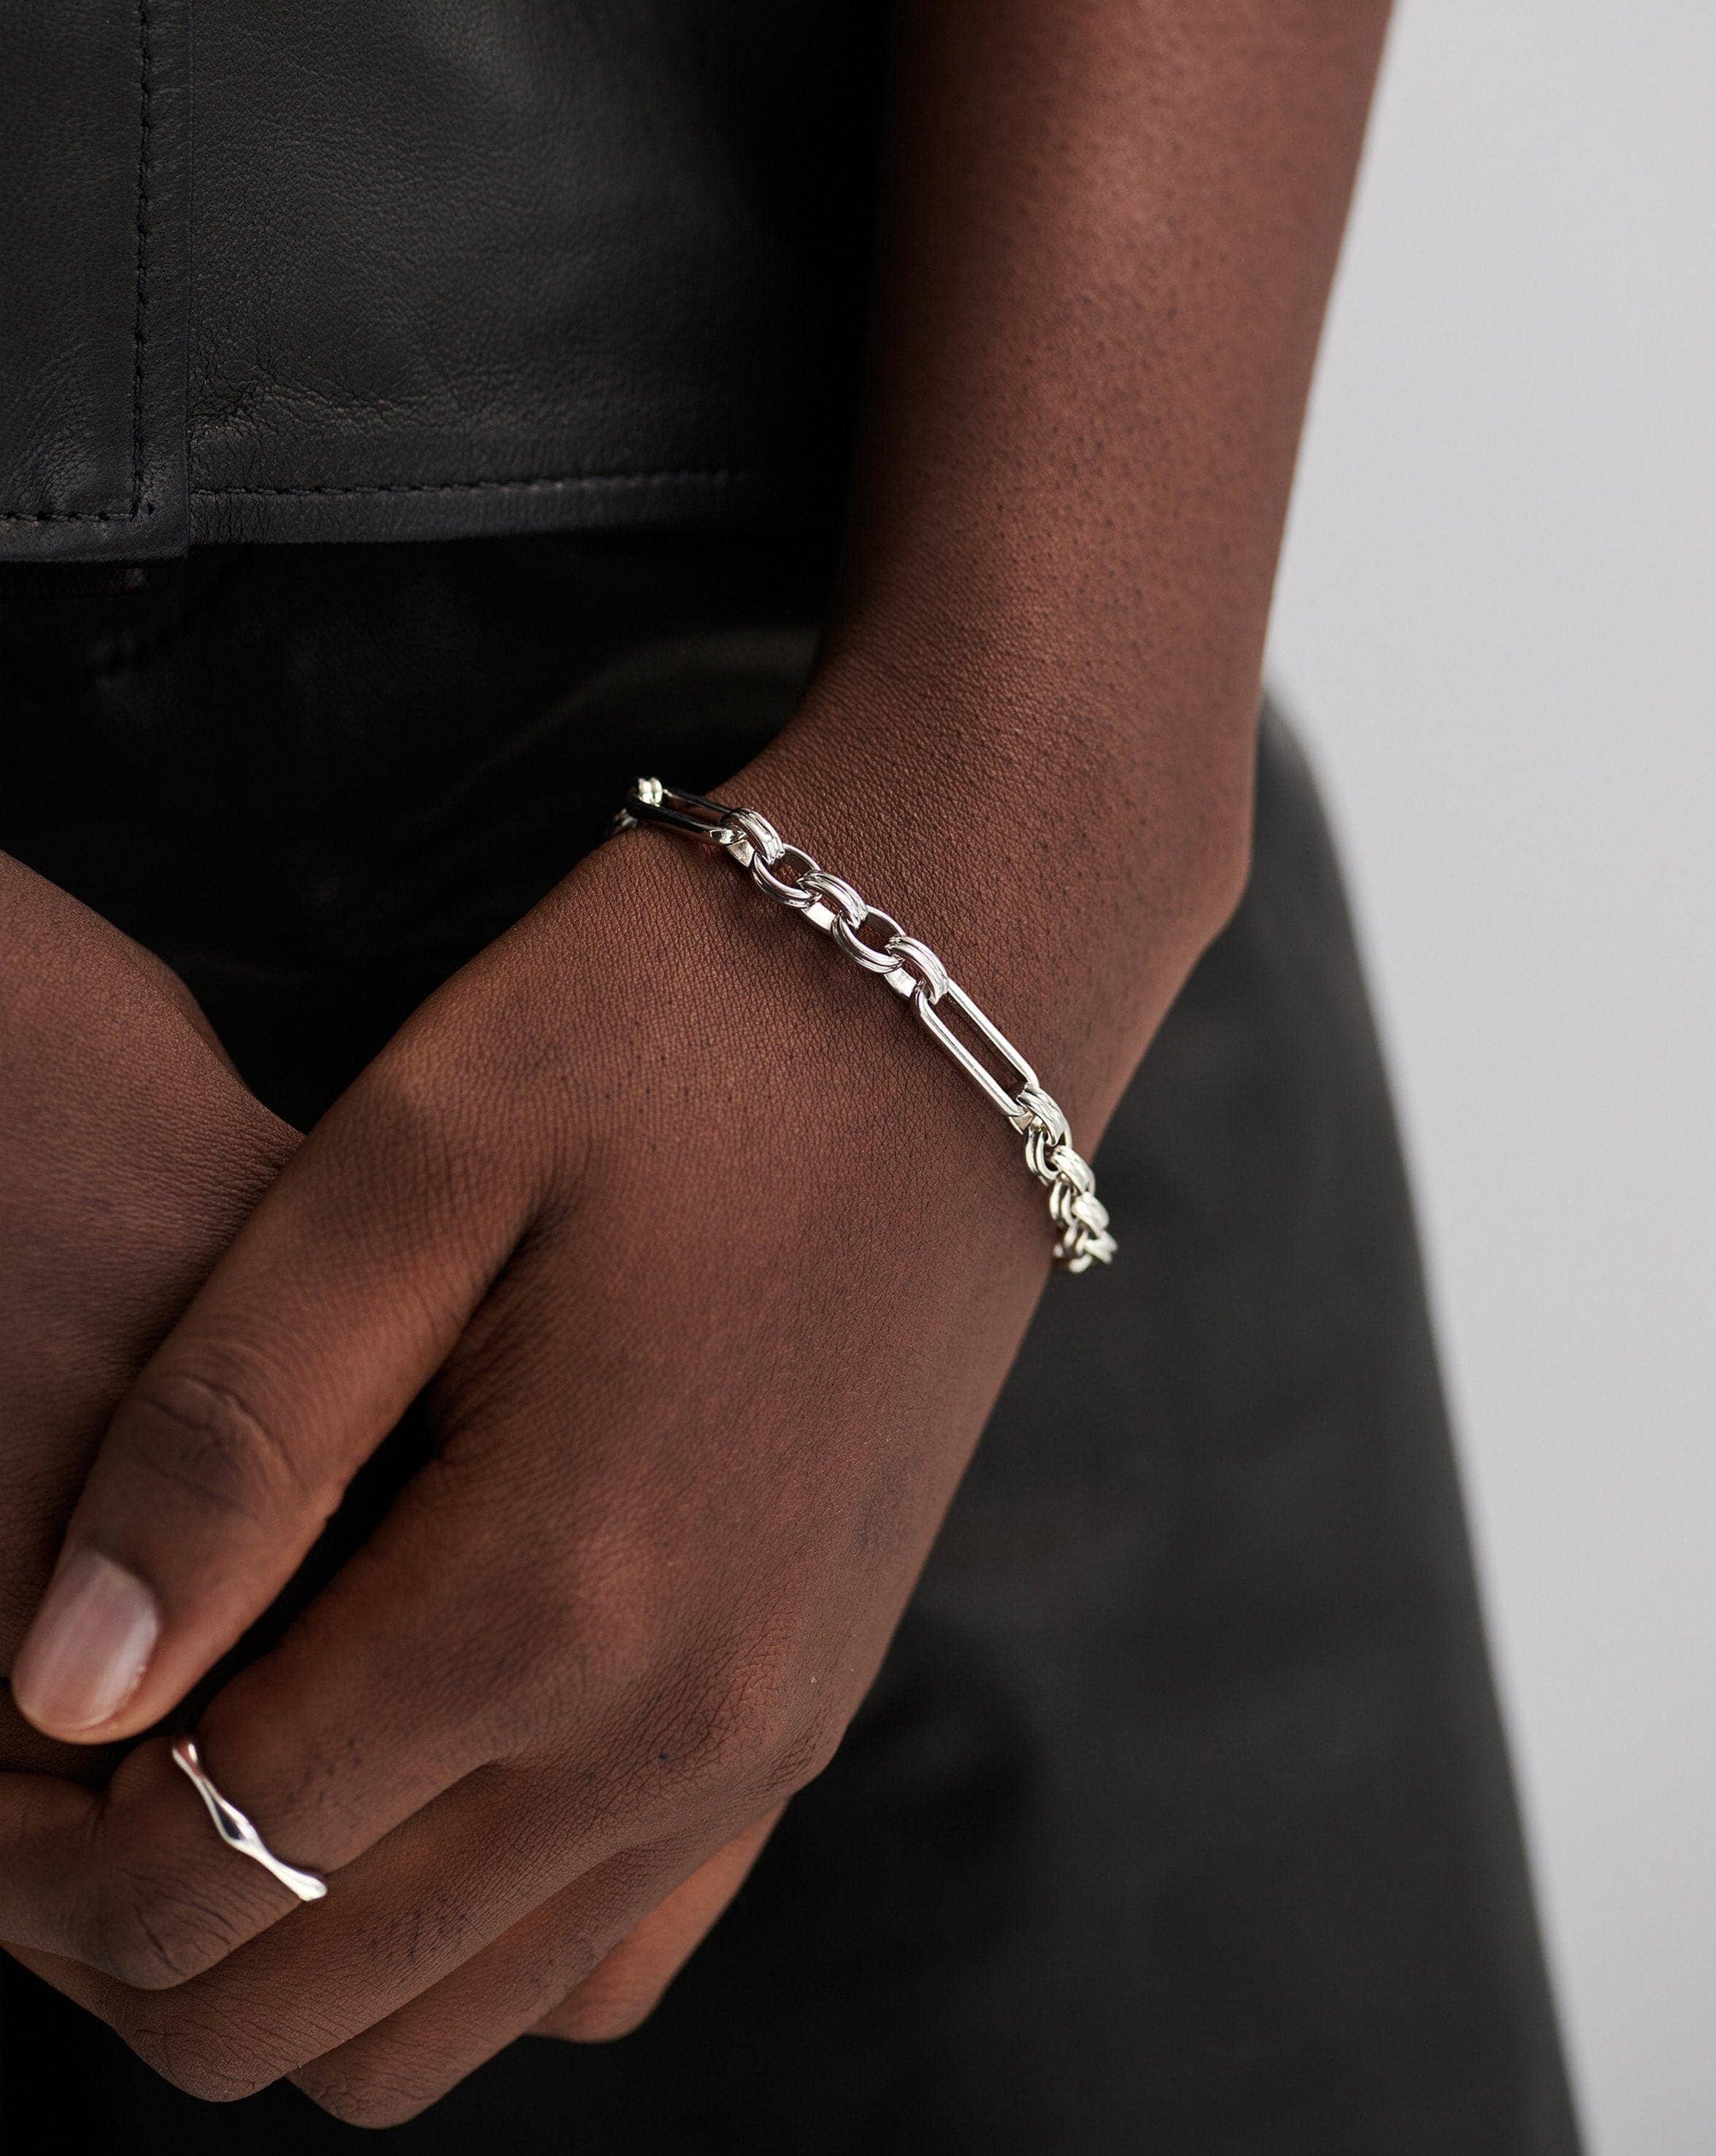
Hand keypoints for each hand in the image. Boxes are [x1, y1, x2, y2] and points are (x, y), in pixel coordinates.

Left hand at [0, 817, 1058, 2120]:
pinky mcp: (817, 1695)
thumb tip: (60, 1687)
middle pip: (328, 1999)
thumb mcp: (410, 1161)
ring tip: (222, 1771)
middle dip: (145, 1936)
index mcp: (557, 1589)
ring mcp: (772, 1732)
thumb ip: (228, 1438)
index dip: (43, 1856)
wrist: (962, 989)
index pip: (216, 1865)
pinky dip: (474, 1935)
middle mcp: (685, 1721)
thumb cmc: (670, 1030)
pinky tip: (412, 1776)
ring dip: (299, 1952)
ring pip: (467, 2011)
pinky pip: (616, 1945)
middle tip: (70, 1776)